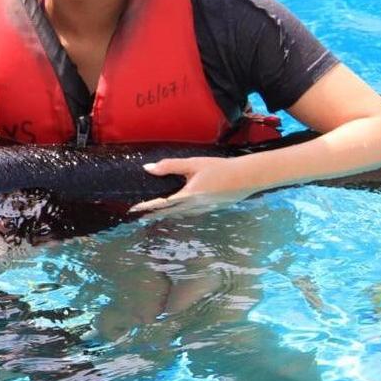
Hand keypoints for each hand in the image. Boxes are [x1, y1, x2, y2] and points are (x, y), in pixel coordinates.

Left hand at [128, 155, 254, 215]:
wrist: (246, 178)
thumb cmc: (219, 168)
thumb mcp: (193, 164)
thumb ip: (170, 166)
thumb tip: (148, 168)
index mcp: (188, 195)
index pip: (161, 203)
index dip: (146, 206)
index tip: (134, 209)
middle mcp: (193, 206)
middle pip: (168, 212)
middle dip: (153, 214)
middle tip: (139, 216)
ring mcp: (202, 210)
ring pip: (178, 214)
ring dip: (165, 214)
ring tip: (153, 214)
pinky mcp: (209, 209)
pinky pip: (188, 213)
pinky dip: (178, 213)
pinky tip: (175, 211)